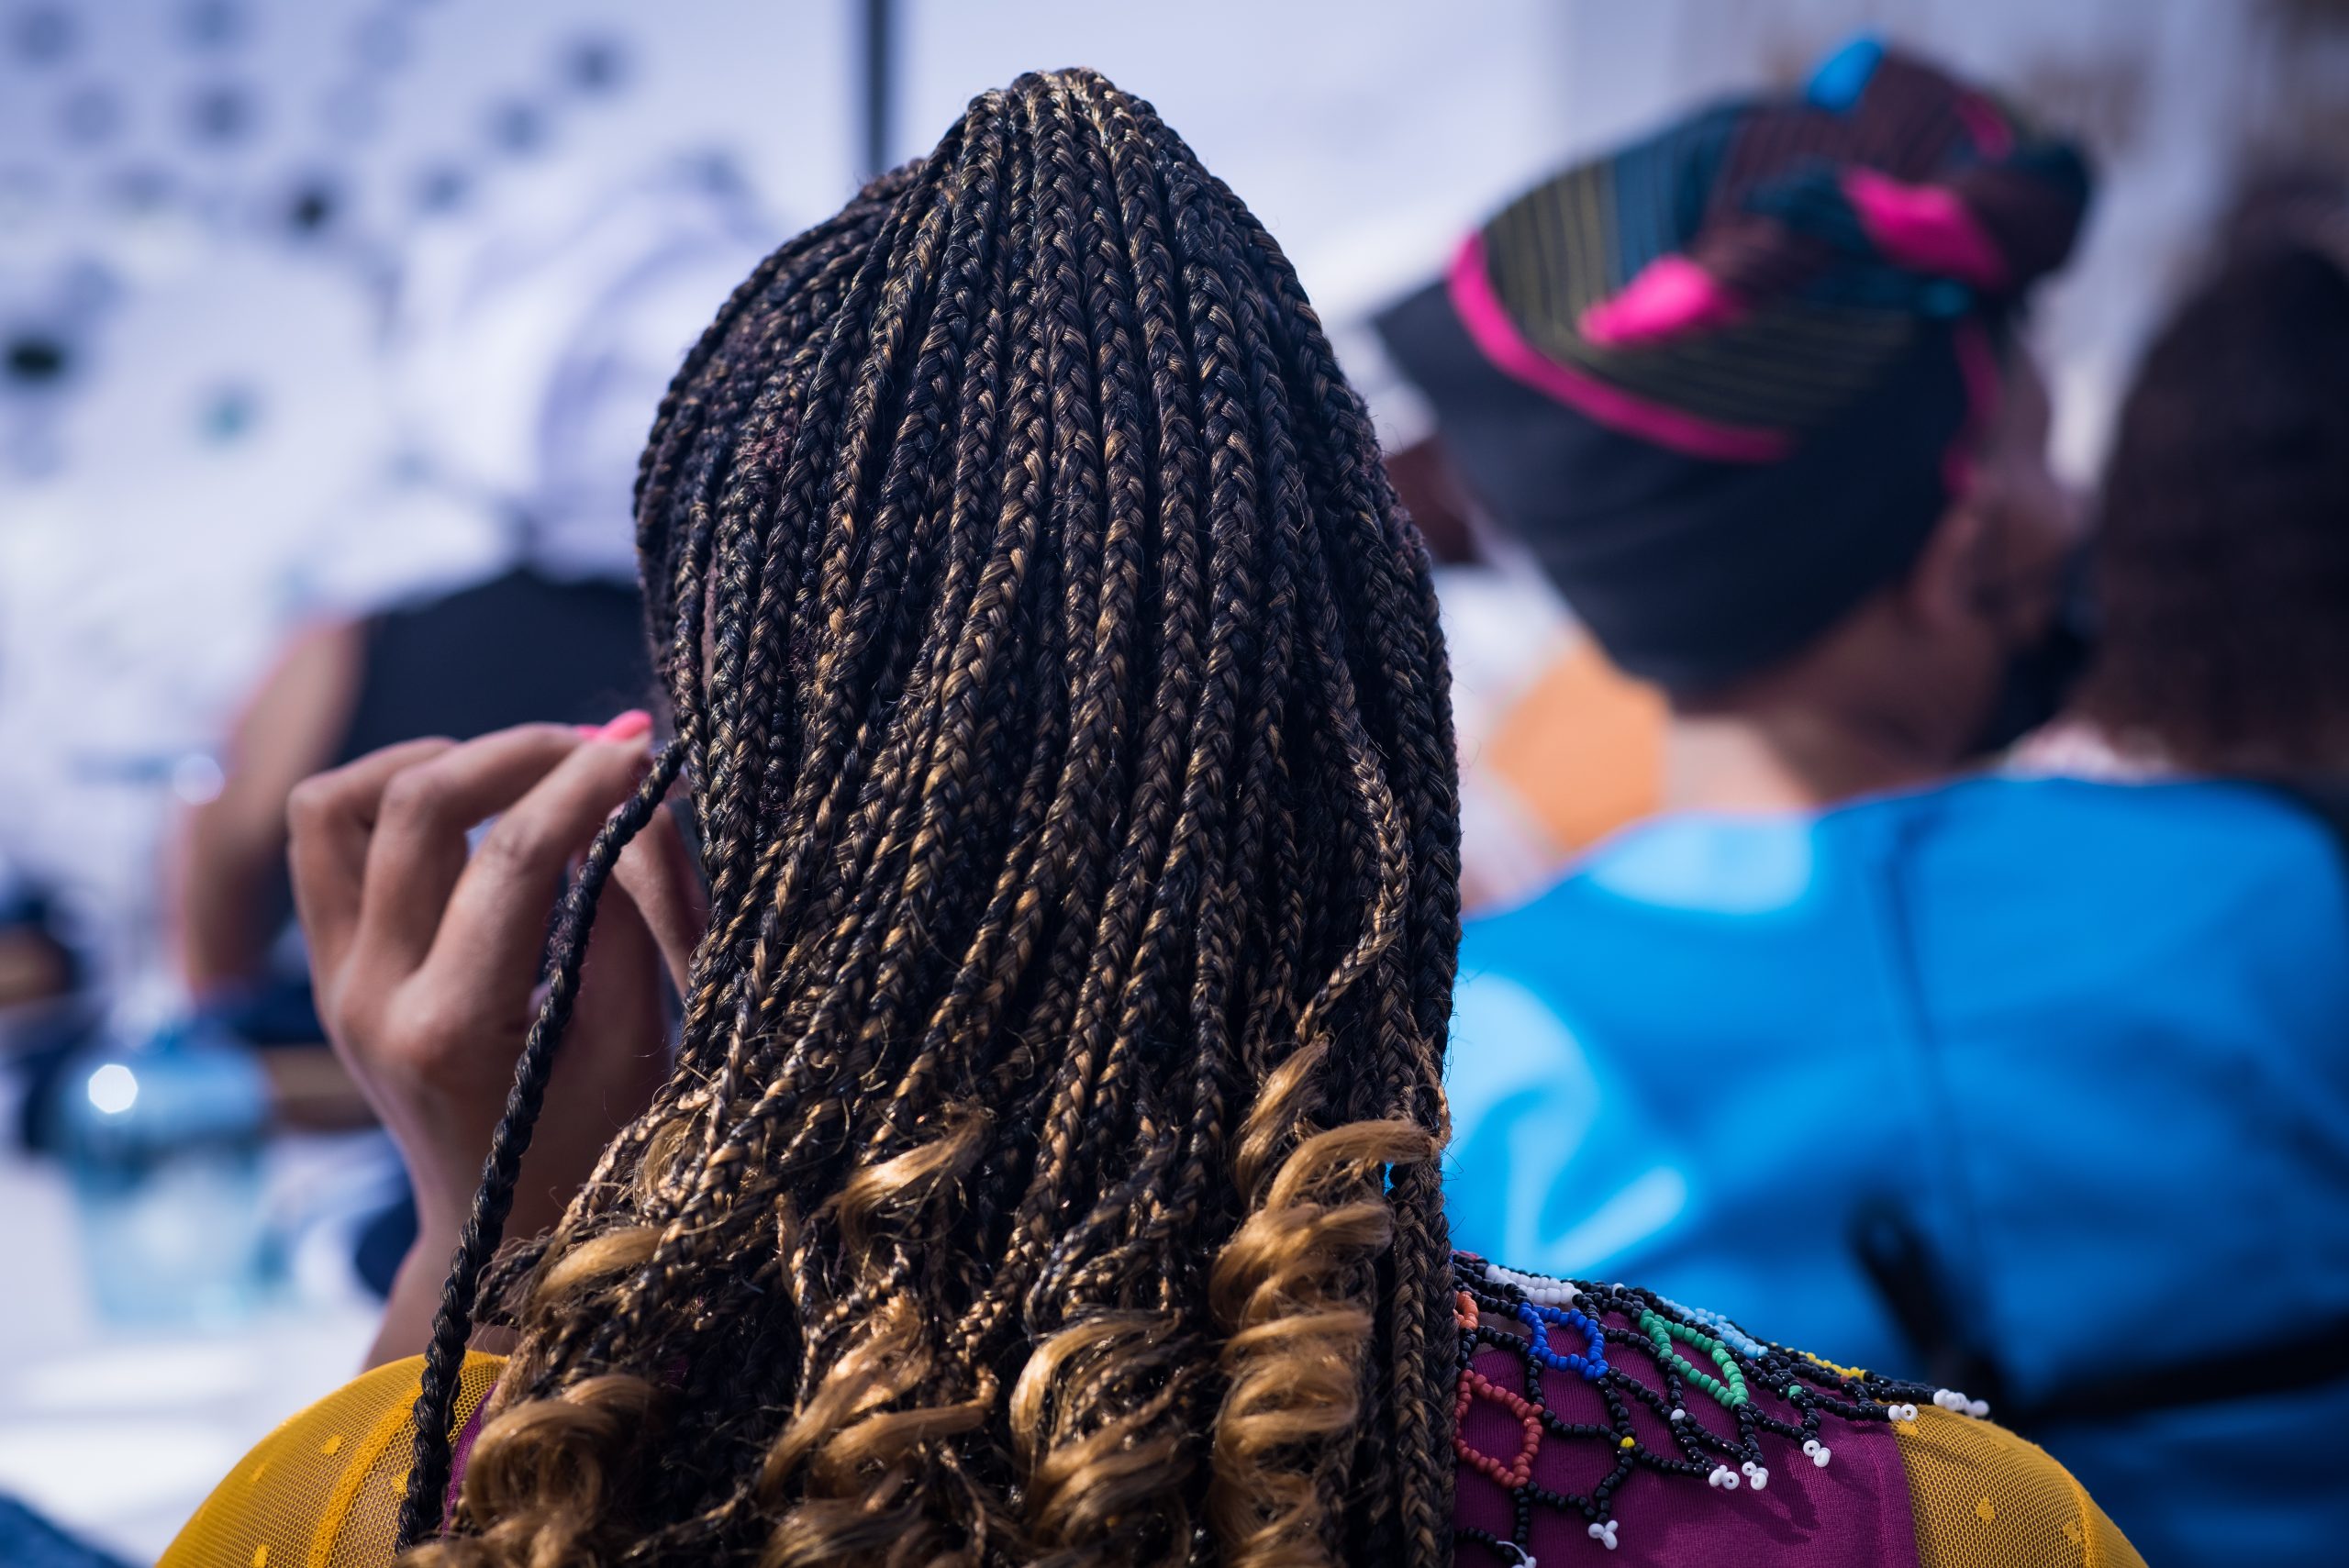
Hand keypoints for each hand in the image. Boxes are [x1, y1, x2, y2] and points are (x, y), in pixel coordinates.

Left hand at [286, 715, 705, 1361]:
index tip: (647, 751)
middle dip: (520, 752)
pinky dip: (390, 794)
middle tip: (601, 750)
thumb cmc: (592, 1146)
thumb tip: (633, 793)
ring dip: (435, 762)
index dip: (586, 785)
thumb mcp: (634, 1035)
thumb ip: (630, 908)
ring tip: (521, 772)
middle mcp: (371, 999)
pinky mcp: (328, 967)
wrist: (501, 1232)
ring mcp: (335, 981)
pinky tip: (468, 804)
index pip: (514, 858)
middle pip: (417, 805)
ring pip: (340, 805)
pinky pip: (326, 839)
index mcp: (451, 1031)